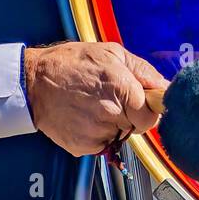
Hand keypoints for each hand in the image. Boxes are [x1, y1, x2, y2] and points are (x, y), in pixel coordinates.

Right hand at [22, 42, 166, 156]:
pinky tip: (84, 116)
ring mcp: (96, 131)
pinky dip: (97, 134)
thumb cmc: (71, 63)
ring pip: (120, 135)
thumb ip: (143, 71)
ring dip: (113, 124)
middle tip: (112, 99)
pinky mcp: (82, 146)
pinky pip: (102, 144)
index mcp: (122, 88)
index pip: (152, 115)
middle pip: (137, 127)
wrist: (33, 82)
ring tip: (93, 105)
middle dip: (131, 115)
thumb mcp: (111, 53)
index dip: (148, 109)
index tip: (141, 102)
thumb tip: (164, 86)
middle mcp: (111, 112)